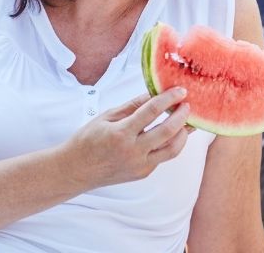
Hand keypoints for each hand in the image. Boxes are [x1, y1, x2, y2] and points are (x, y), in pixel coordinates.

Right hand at [64, 88, 192, 187]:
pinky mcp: (143, 173)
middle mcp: (133, 152)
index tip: (180, 91)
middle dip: (182, 116)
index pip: (152, 112)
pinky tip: (173, 134)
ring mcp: (139, 166)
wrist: (75, 171)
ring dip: (183, 134)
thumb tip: (153, 93)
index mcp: (121, 134)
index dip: (169, 99)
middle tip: (188, 105)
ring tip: (187, 121)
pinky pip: (162, 157)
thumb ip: (133, 106)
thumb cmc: (87, 141)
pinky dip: (170, 144)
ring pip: (172, 150)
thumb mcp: (107, 117)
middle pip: (168, 131)